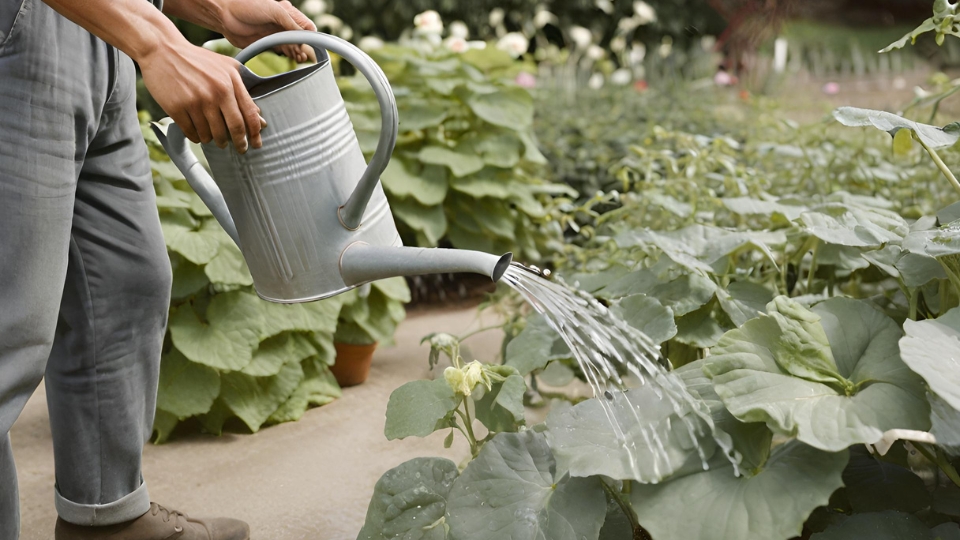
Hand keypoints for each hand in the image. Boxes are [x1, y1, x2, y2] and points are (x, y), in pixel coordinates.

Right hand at [140, 41, 263, 151]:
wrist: (161, 49)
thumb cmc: (196, 60)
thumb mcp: (226, 67)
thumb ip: (242, 89)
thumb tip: (259, 116)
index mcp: (230, 82)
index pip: (249, 115)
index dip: (254, 134)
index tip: (255, 144)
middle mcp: (216, 92)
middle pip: (234, 128)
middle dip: (238, 143)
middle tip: (238, 148)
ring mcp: (196, 101)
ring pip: (212, 134)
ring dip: (214, 140)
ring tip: (213, 137)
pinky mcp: (177, 108)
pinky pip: (192, 133)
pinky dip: (197, 137)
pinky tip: (198, 133)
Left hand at [219, 0, 317, 62]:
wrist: (224, 14)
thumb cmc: (248, 5)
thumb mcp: (275, 11)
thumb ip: (292, 24)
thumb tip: (306, 37)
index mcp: (287, 13)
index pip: (306, 26)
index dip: (312, 36)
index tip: (313, 46)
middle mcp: (283, 24)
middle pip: (301, 38)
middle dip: (305, 47)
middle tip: (305, 55)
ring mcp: (275, 34)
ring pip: (293, 46)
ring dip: (298, 52)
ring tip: (300, 58)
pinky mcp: (267, 43)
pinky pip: (282, 51)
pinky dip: (289, 55)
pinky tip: (293, 58)